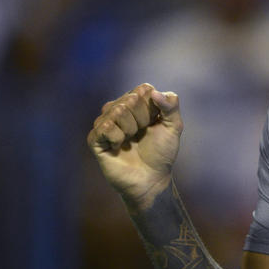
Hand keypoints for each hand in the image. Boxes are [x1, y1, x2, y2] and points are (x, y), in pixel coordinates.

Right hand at [86, 83, 182, 206]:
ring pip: (118, 111)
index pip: (143, 90)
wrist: (151, 179)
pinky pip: (106, 126)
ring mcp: (105, 123)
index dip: (153, 108)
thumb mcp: (174, 126)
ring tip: (130, 141)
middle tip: (142, 135)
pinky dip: (118, 138)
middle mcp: (118, 109)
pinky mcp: (95, 138)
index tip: (154, 123)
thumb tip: (154, 92)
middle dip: (143, 120)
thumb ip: (171, 105)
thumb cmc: (161, 153)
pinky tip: (118, 146)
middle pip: (131, 99)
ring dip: (131, 129)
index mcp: (136, 103)